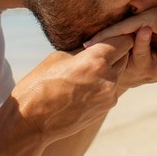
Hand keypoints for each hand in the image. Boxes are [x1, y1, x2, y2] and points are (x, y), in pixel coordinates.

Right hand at [10, 36, 132, 143]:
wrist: (32, 120)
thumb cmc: (40, 84)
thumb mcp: (60, 57)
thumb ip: (83, 50)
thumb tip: (97, 43)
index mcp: (96, 61)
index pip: (124, 41)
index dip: (119, 36)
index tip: (110, 34)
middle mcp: (108, 79)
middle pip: (124, 56)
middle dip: (114, 51)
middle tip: (98, 49)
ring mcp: (109, 96)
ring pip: (118, 73)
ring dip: (108, 69)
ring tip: (87, 70)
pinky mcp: (106, 108)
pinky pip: (111, 89)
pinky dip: (103, 84)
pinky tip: (84, 85)